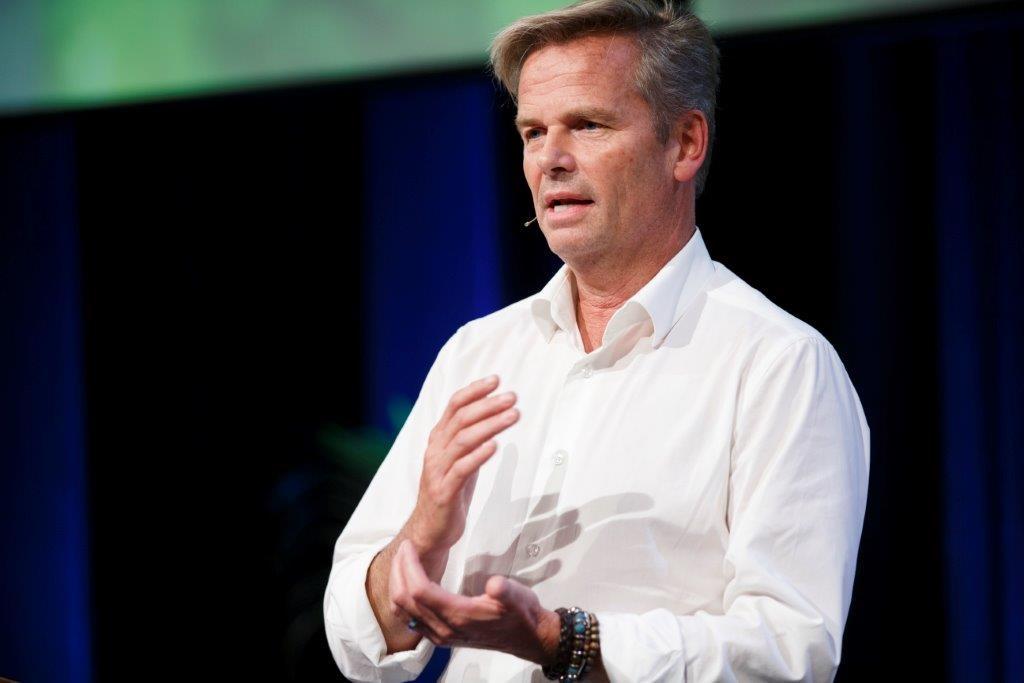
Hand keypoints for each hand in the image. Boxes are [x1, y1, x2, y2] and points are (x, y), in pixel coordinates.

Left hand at [389, 540, 560, 663]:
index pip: (419, 590)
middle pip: (405, 600)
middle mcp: (444, 629)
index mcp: (458, 616)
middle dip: (399, 571)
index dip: (409, 566)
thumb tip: (495, 584)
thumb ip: (505, 591)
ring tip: (402, 562)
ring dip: (397, 584)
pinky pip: (409, 620)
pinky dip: (402, 599)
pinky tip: (407, 583)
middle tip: (404, 548)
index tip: (409, 545)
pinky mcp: (440, 637)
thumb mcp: (517, 596)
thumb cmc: (520, 613)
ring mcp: (440, 636)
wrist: (527, 637)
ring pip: (402, 612)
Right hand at [404, 375, 518, 563]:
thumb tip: (494, 413)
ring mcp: (437, 471)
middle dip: (488, 405)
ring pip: (462, 440)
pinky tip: (495, 446)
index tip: (496, 380)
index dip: (474, 391)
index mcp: (438, 439)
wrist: (430, 529)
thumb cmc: (449, 491)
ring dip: (489, 425)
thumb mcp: (460, 458)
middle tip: (512, 397)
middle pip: (461, 419)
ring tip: (512, 416)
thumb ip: (471, 437)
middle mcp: (435, 451)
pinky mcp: (444, 492)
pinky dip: (478, 455)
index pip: (454, 406)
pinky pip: (461, 470)